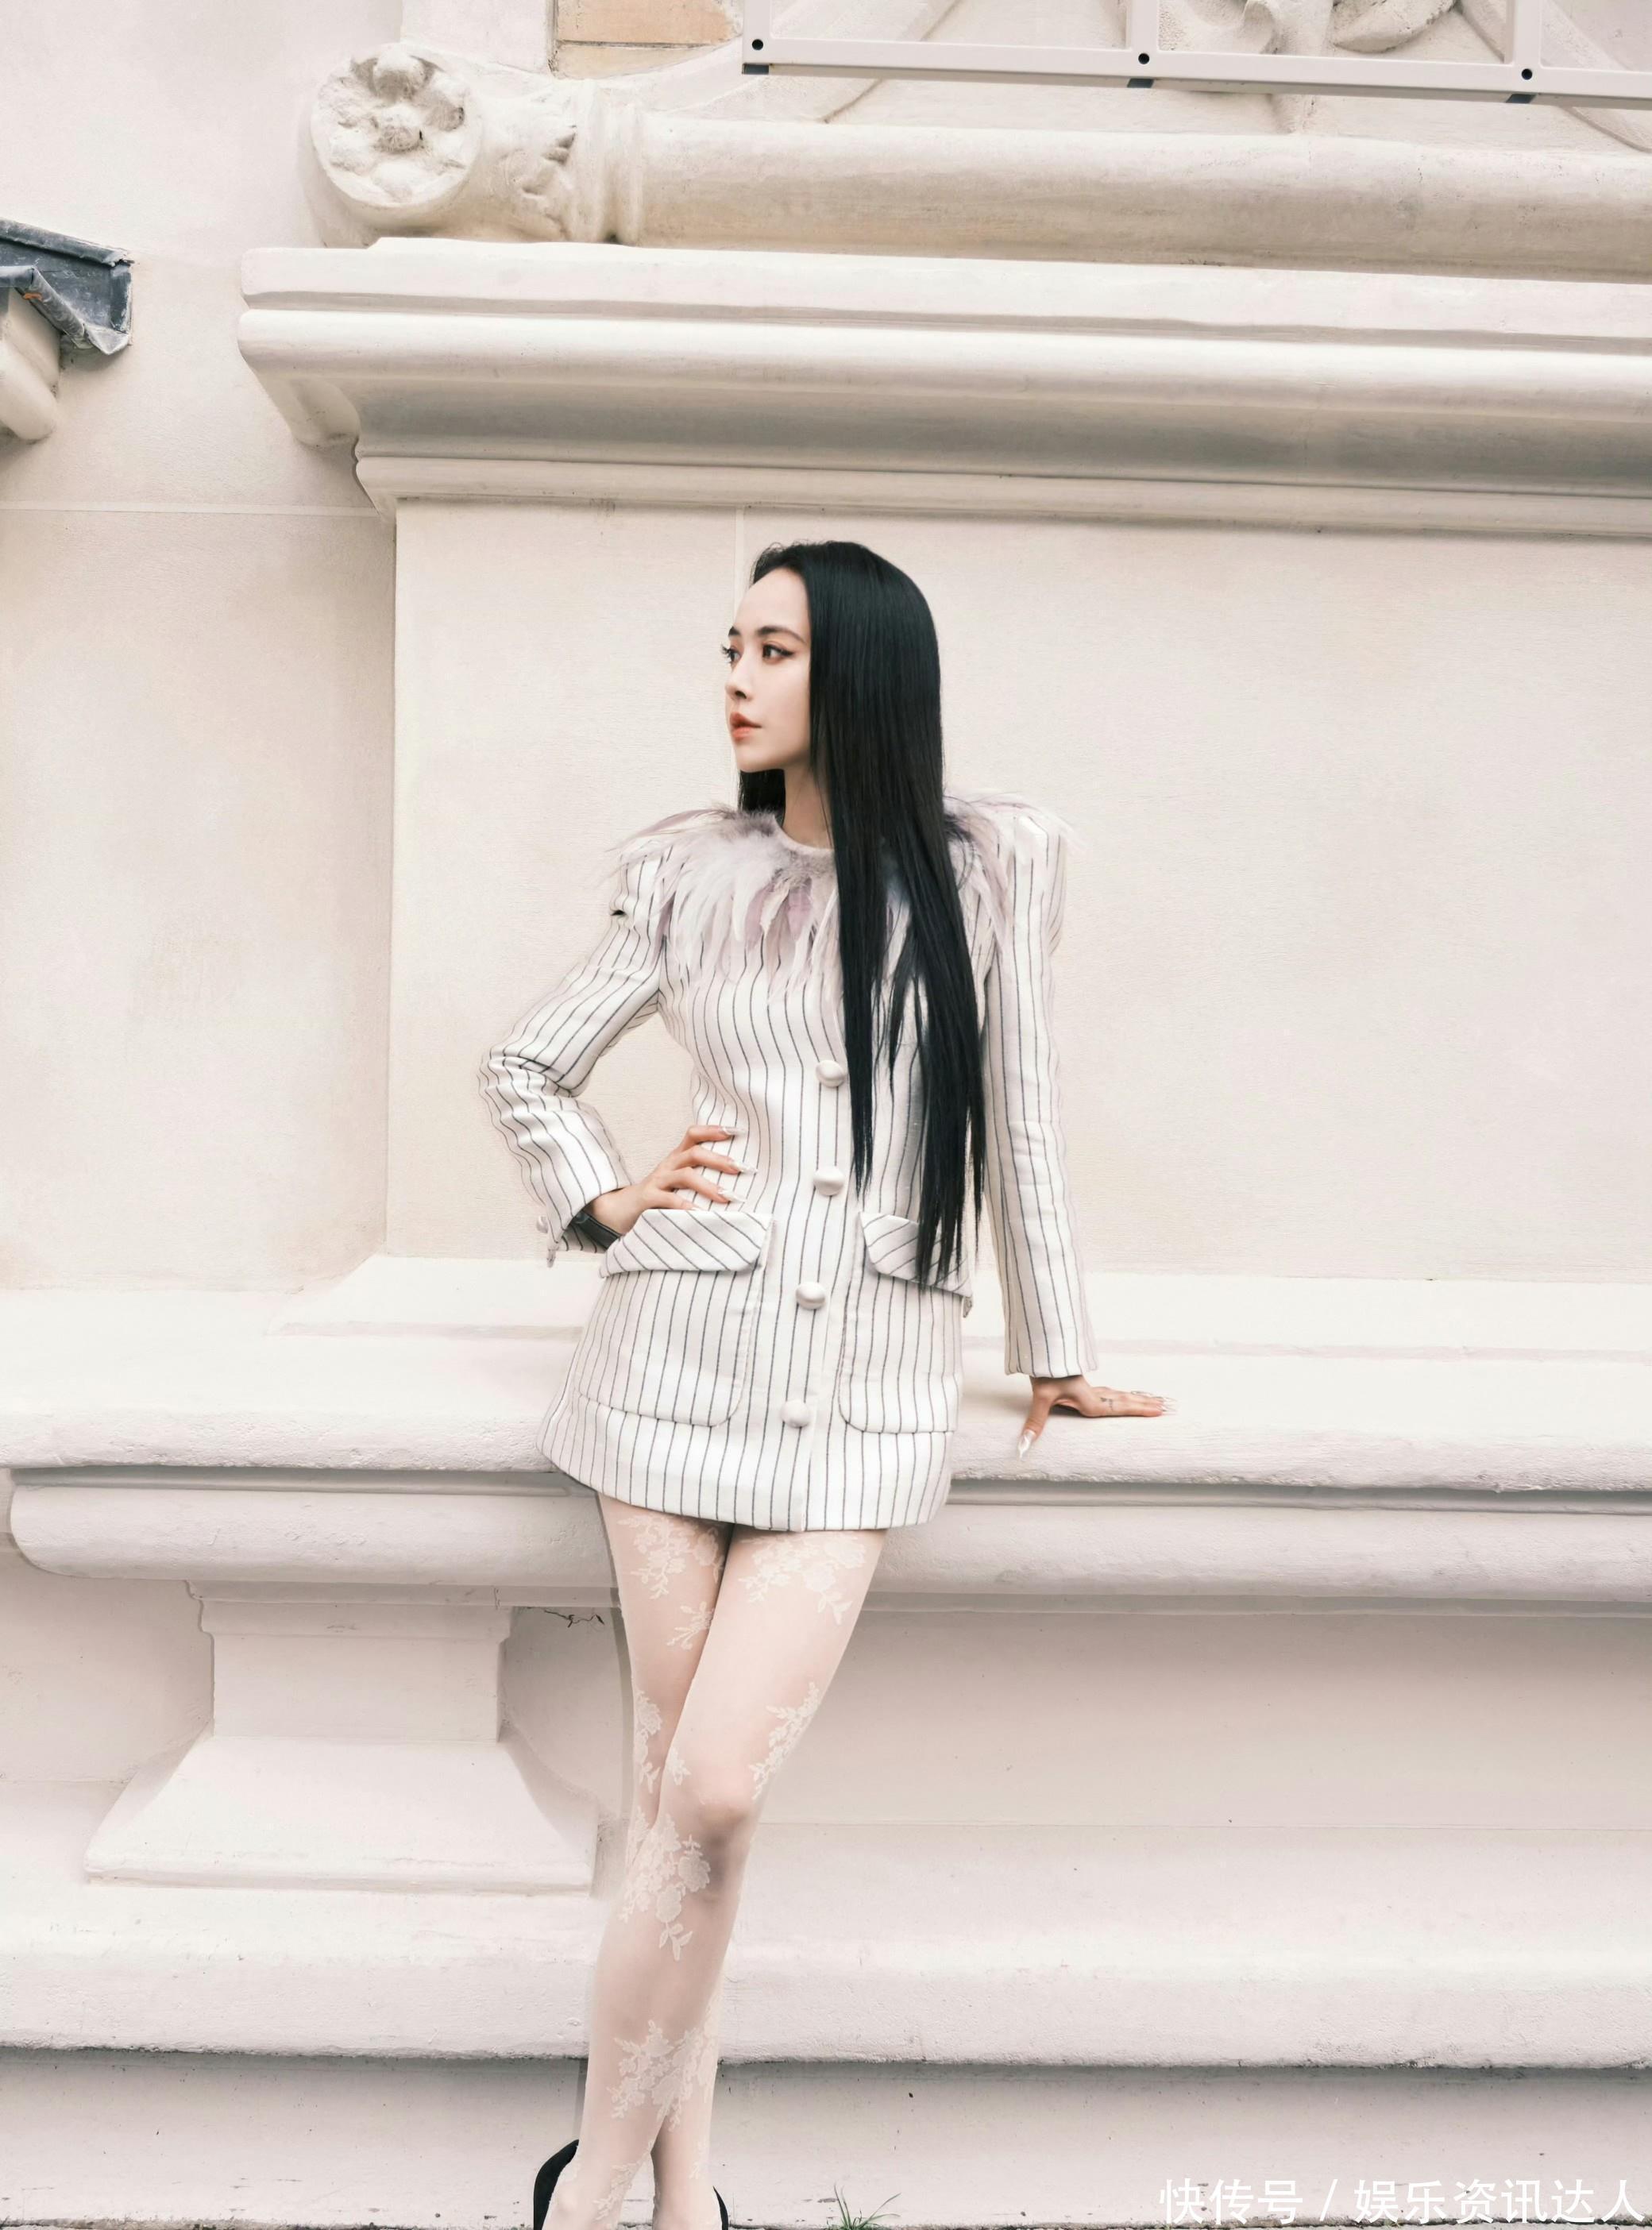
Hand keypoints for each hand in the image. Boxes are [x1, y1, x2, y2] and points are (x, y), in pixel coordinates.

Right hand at [587, 1125, 743, 1238]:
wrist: (619, 1210)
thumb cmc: (656, 1198)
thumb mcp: (677, 1184)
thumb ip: (699, 1180)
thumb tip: (736, 1185)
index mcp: (676, 1159)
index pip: (693, 1135)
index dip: (713, 1130)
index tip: (737, 1132)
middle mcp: (667, 1166)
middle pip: (694, 1153)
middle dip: (719, 1160)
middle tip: (740, 1168)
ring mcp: (657, 1181)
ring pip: (685, 1175)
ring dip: (708, 1185)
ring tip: (726, 1196)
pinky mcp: (647, 1198)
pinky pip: (669, 1200)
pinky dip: (686, 1206)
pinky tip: (700, 1214)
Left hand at [1016, 1373, 1169, 1457]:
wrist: (1040, 1354)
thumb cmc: (1043, 1374)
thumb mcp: (1040, 1397)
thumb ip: (1036, 1421)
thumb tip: (1025, 1444)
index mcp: (1091, 1401)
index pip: (1120, 1407)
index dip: (1140, 1410)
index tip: (1159, 1411)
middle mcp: (1094, 1396)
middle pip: (1125, 1400)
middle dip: (1145, 1404)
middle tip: (1167, 1406)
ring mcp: (1090, 1390)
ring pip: (1119, 1395)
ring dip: (1137, 1398)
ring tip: (1154, 1400)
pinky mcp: (1083, 1387)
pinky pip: (1110, 1393)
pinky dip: (1122, 1395)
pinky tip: (1124, 1396)